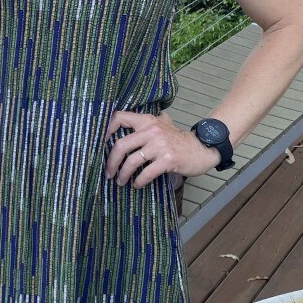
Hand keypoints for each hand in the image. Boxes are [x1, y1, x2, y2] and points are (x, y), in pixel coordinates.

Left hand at [105, 110, 219, 188]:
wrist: (201, 148)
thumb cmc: (178, 139)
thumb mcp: (163, 124)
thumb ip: (146, 123)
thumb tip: (124, 125)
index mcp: (147, 120)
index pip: (120, 118)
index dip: (107, 129)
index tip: (101, 144)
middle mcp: (151, 130)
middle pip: (121, 145)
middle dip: (111, 161)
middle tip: (108, 171)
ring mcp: (159, 145)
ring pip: (132, 161)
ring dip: (123, 174)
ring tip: (120, 181)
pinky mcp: (167, 160)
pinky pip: (146, 173)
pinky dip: (139, 181)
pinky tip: (137, 185)